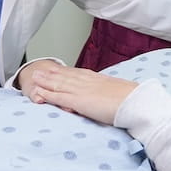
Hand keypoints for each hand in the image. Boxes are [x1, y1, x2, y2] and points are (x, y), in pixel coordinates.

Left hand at [17, 59, 137, 124]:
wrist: (134, 101)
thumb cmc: (133, 99)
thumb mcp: (121, 92)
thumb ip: (113, 93)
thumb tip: (116, 97)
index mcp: (99, 79)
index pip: (79, 74)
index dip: (68, 71)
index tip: (60, 68)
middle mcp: (88, 82)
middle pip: (66, 76)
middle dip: (53, 73)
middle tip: (41, 69)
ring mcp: (82, 90)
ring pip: (59, 84)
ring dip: (45, 80)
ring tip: (35, 76)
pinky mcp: (78, 101)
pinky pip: (59, 97)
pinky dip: (47, 94)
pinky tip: (38, 92)